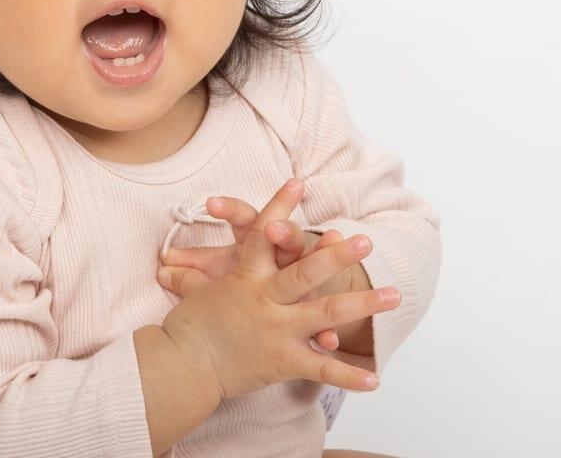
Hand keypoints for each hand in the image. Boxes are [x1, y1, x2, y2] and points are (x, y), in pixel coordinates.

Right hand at [157, 202, 399, 402]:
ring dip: (362, 303)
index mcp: (245, 276)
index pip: (262, 232)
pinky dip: (348, 374)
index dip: (280, 205)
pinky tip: (376, 378)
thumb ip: (191, 274)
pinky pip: (321, 368)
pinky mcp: (283, 360)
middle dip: (337, 256)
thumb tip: (167, 263)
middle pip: (305, 271)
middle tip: (365, 241)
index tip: (299, 182)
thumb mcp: (193, 293)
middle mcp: (265, 298)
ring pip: (325, 312)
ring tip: (394, 295)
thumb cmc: (187, 327)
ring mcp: (277, 329)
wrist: (184, 366)